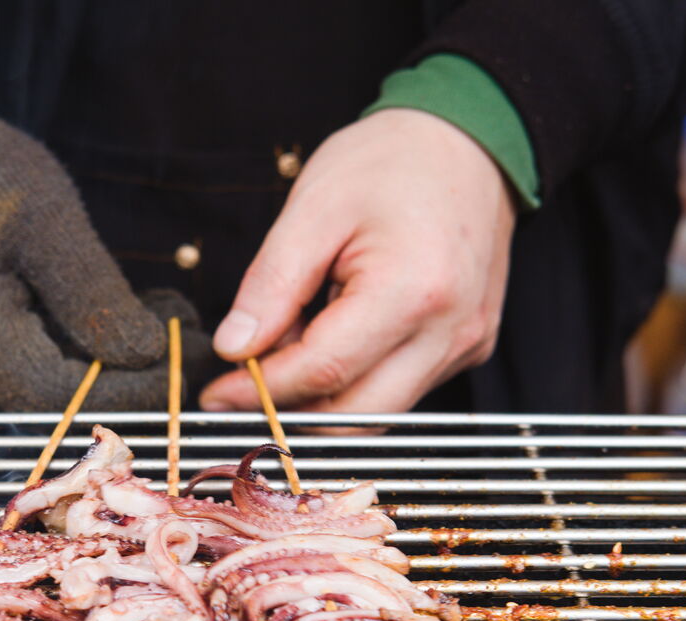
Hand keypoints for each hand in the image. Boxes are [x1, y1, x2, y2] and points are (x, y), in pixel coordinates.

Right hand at [0, 55, 209, 410]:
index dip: (134, 387)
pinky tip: (127, 315)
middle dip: (136, 377)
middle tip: (198, 337)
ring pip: (56, 394)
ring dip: (119, 364)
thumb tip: (149, 356)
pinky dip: (90, 352)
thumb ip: (93, 293)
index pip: (61, 396)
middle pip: (60, 405)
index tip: (197, 357)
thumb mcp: (48, 218)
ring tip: (169, 312)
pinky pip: (40, 374)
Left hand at [199, 108, 515, 414]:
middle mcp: (451, 331)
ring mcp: (465, 343)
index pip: (324, 371)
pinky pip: (400, 387)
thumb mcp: (312, 210)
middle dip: (290, 408)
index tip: (218, 393)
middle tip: (242, 384)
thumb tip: (234, 348)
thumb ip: (271, 286)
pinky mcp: (467, 347)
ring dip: (323, 395)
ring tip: (291, 342)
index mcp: (414, 291)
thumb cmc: (391, 162)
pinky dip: (355, 378)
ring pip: (378, 411)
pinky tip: (332, 333)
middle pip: (355, 414)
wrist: (468, 142)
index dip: (262, 390)